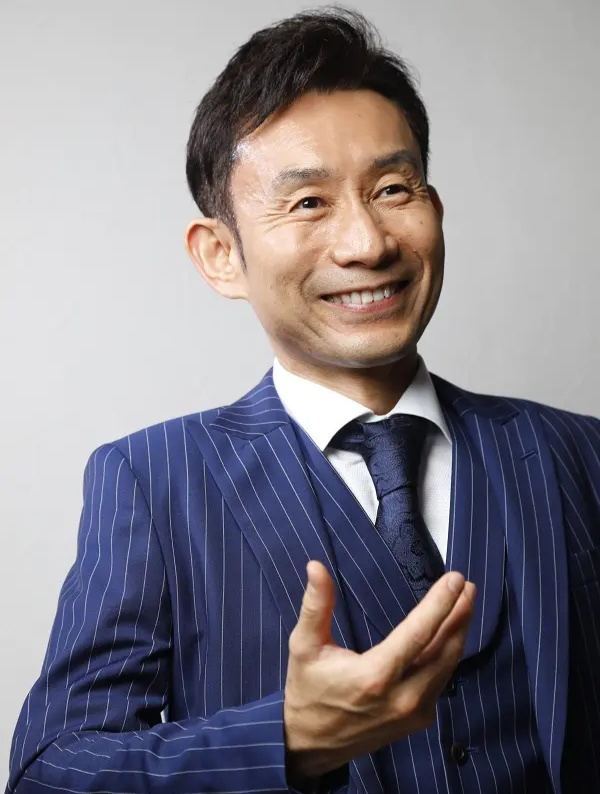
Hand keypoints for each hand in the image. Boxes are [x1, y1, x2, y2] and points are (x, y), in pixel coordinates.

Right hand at [283, 561, 474, 781]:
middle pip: (443, 649)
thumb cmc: (307, 689)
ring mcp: (414, 712)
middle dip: (460, 614)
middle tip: (469, 586)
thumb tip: (316, 566)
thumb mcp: (304, 645)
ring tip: (466, 603)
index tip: (456, 579)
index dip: (441, 603)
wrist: (309, 744)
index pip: (419, 633)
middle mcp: (402, 697)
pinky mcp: (418, 721)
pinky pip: (441, 681)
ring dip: (458, 632)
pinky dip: (449, 654)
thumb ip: (316, 605)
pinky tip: (451, 635)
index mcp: (375, 676)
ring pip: (447, 666)